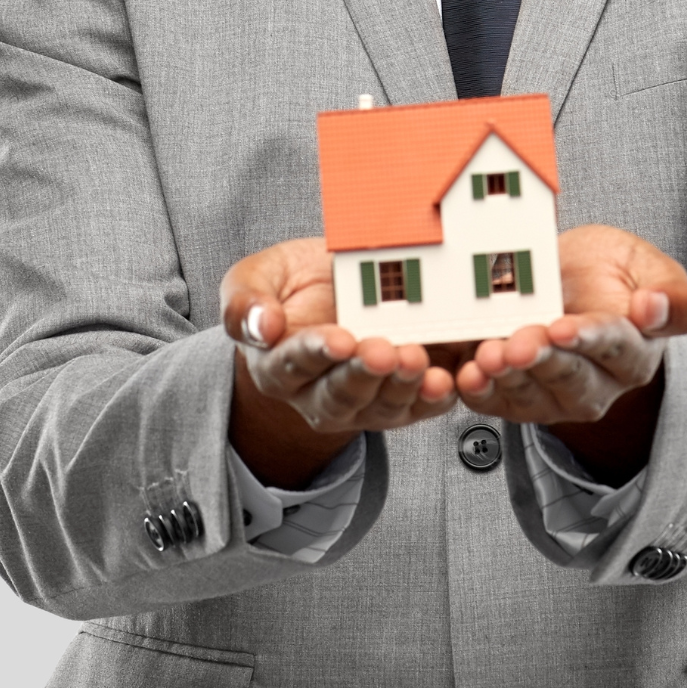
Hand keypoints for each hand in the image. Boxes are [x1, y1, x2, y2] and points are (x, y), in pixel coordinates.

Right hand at [220, 238, 456, 486]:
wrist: (328, 293)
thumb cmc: (290, 286)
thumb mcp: (254, 278)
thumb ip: (244, 302)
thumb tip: (261, 326)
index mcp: (277, 364)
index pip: (292, 364)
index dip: (315, 353)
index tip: (339, 339)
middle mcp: (315, 393)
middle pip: (338, 395)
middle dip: (362, 374)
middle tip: (383, 351)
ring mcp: (359, 403)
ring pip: (378, 407)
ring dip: (399, 387)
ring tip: (414, 360)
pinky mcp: (396, 402)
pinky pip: (415, 409)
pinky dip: (431, 400)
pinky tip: (442, 382)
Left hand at [457, 224, 686, 426]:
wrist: (567, 281)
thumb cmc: (607, 271)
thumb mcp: (645, 265)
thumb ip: (669, 291)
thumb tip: (654, 307)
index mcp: (634, 350)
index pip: (614, 346)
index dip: (588, 339)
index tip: (562, 328)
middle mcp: (600, 383)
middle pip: (572, 378)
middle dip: (541, 361)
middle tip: (517, 345)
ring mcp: (558, 397)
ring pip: (534, 396)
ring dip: (509, 379)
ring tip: (488, 357)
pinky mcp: (520, 401)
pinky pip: (500, 404)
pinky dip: (482, 394)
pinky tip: (468, 376)